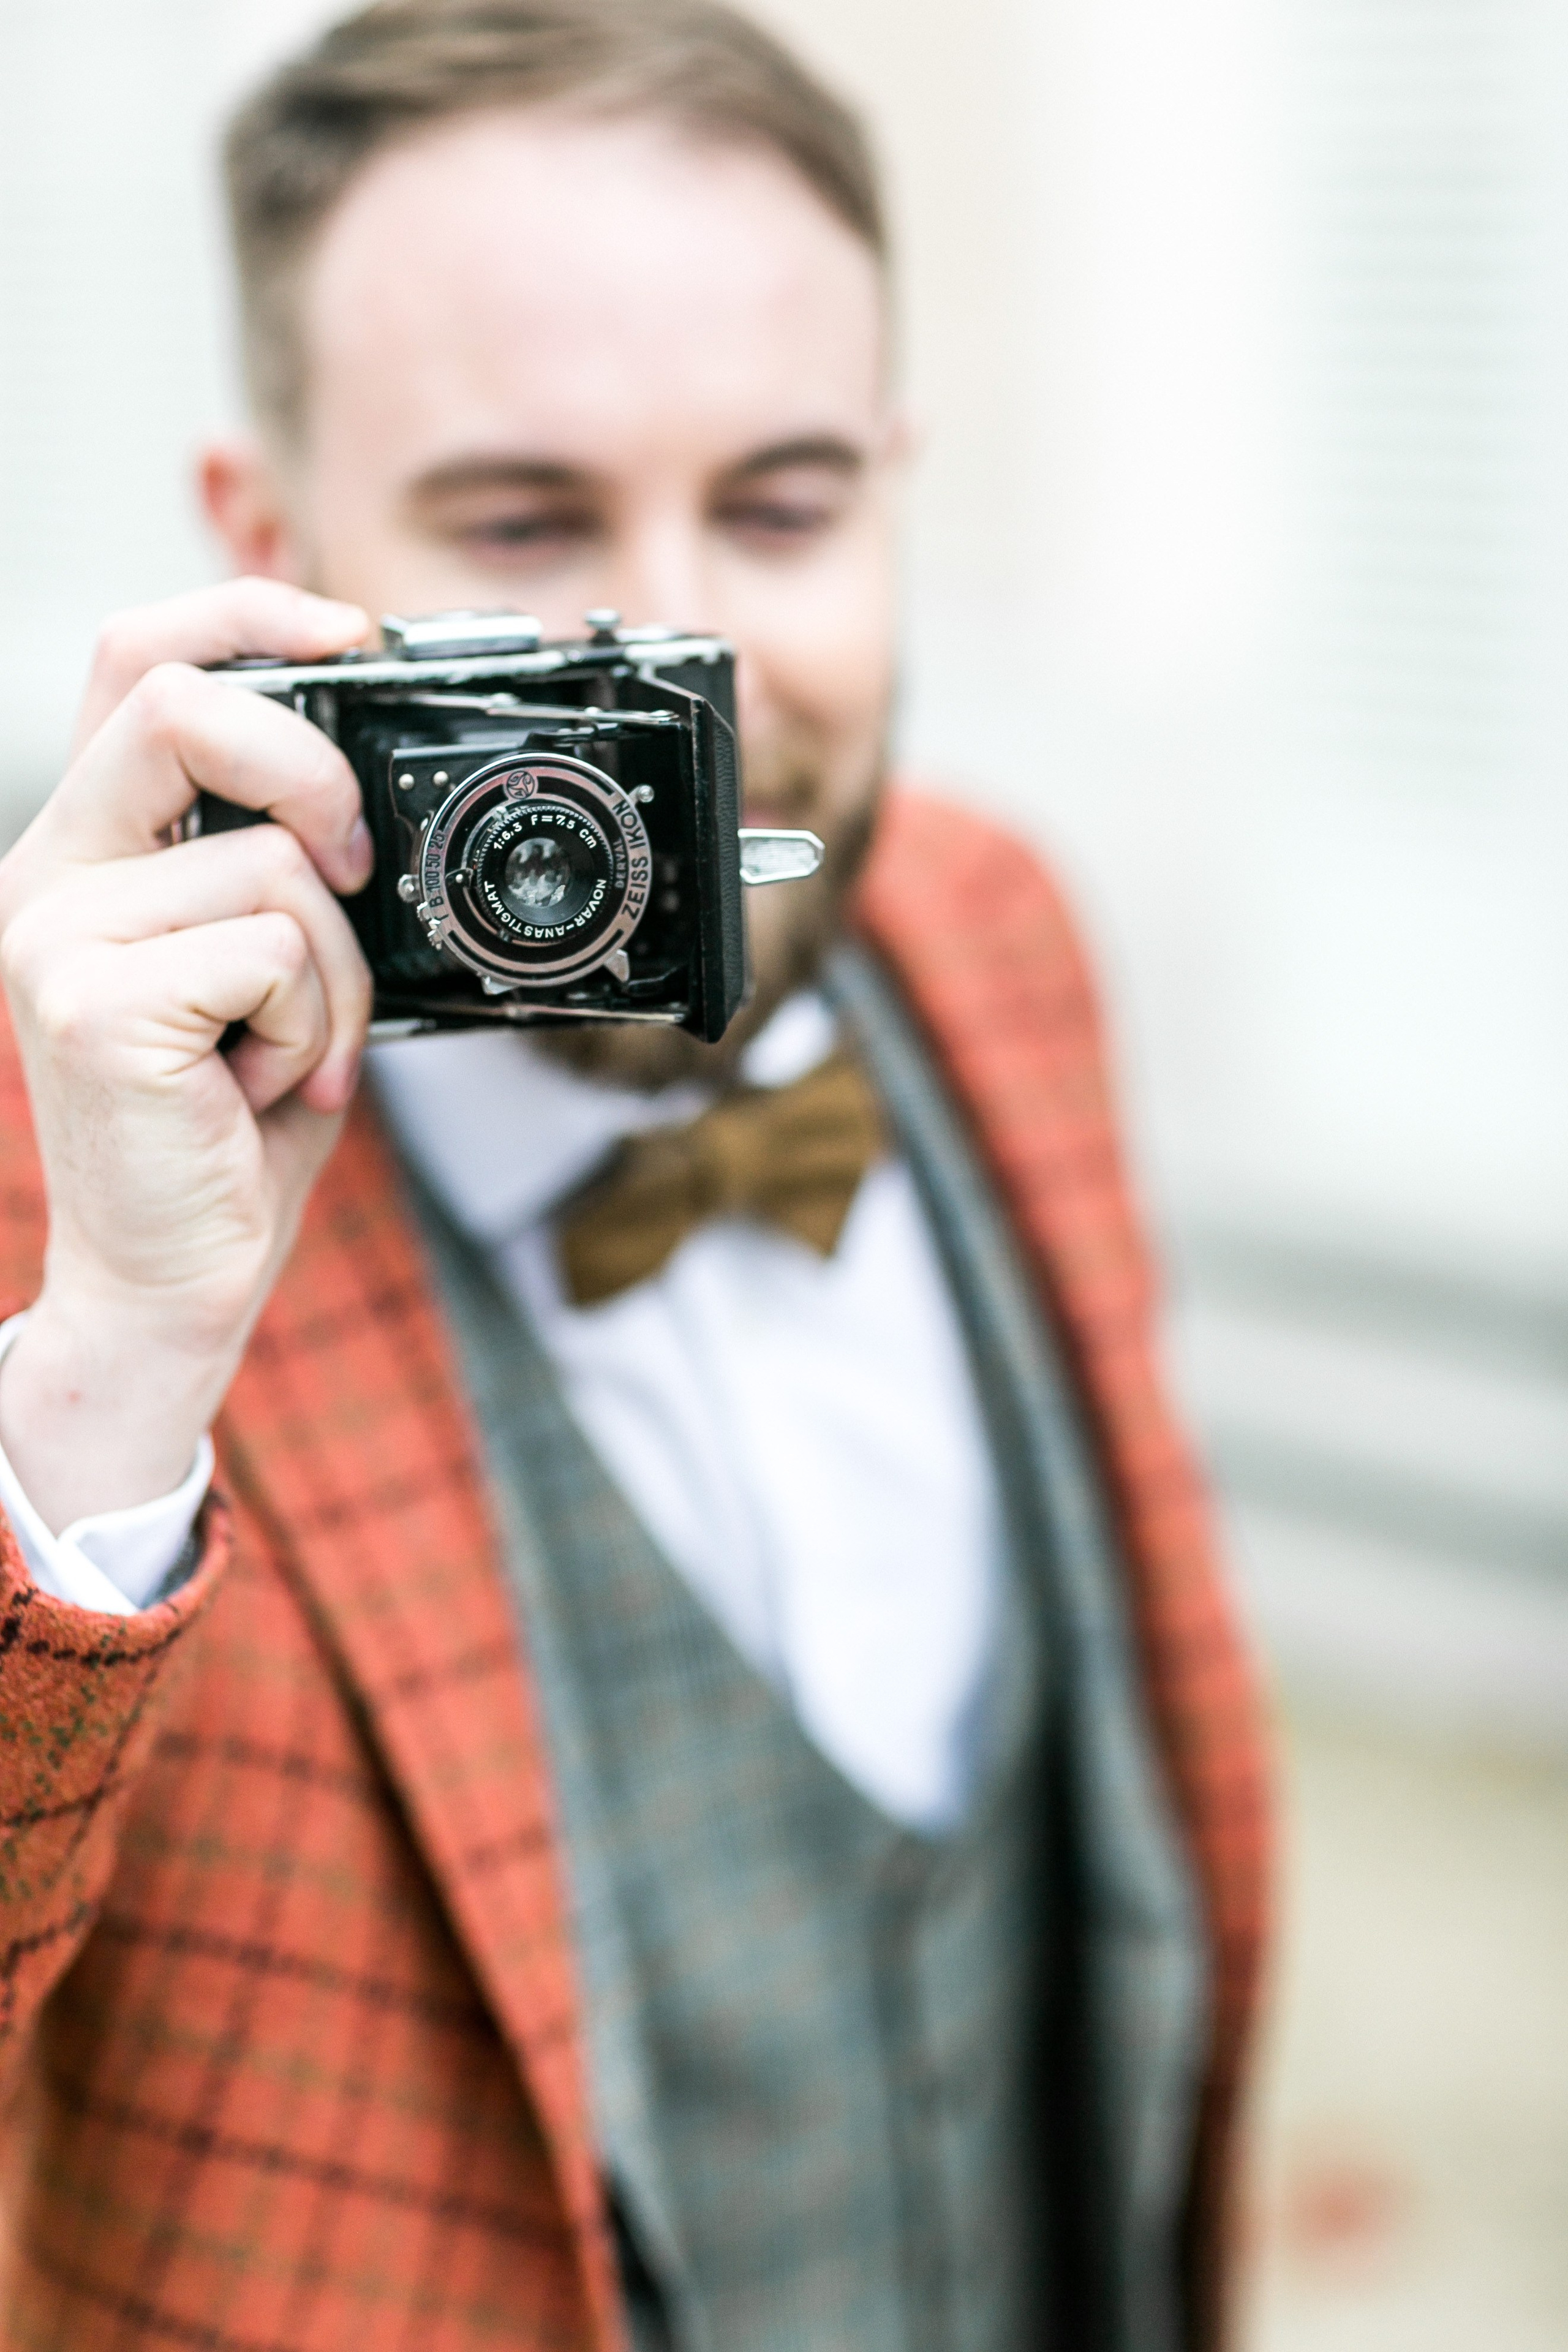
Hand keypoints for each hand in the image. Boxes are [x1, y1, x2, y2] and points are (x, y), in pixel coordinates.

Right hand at [0, 580, 373, 1534]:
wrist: (178, 1277)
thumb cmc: (233, 1130)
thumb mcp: (269, 972)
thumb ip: (282, 870)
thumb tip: (370, 796)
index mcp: (91, 850)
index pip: (138, 657)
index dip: (248, 611)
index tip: (354, 635)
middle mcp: (51, 874)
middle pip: (178, 696)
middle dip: (311, 767)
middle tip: (355, 865)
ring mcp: (54, 934)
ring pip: (268, 862)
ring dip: (337, 973)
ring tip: (295, 1054)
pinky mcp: (89, 1002)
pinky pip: (271, 952)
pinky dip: (317, 1027)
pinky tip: (268, 1088)